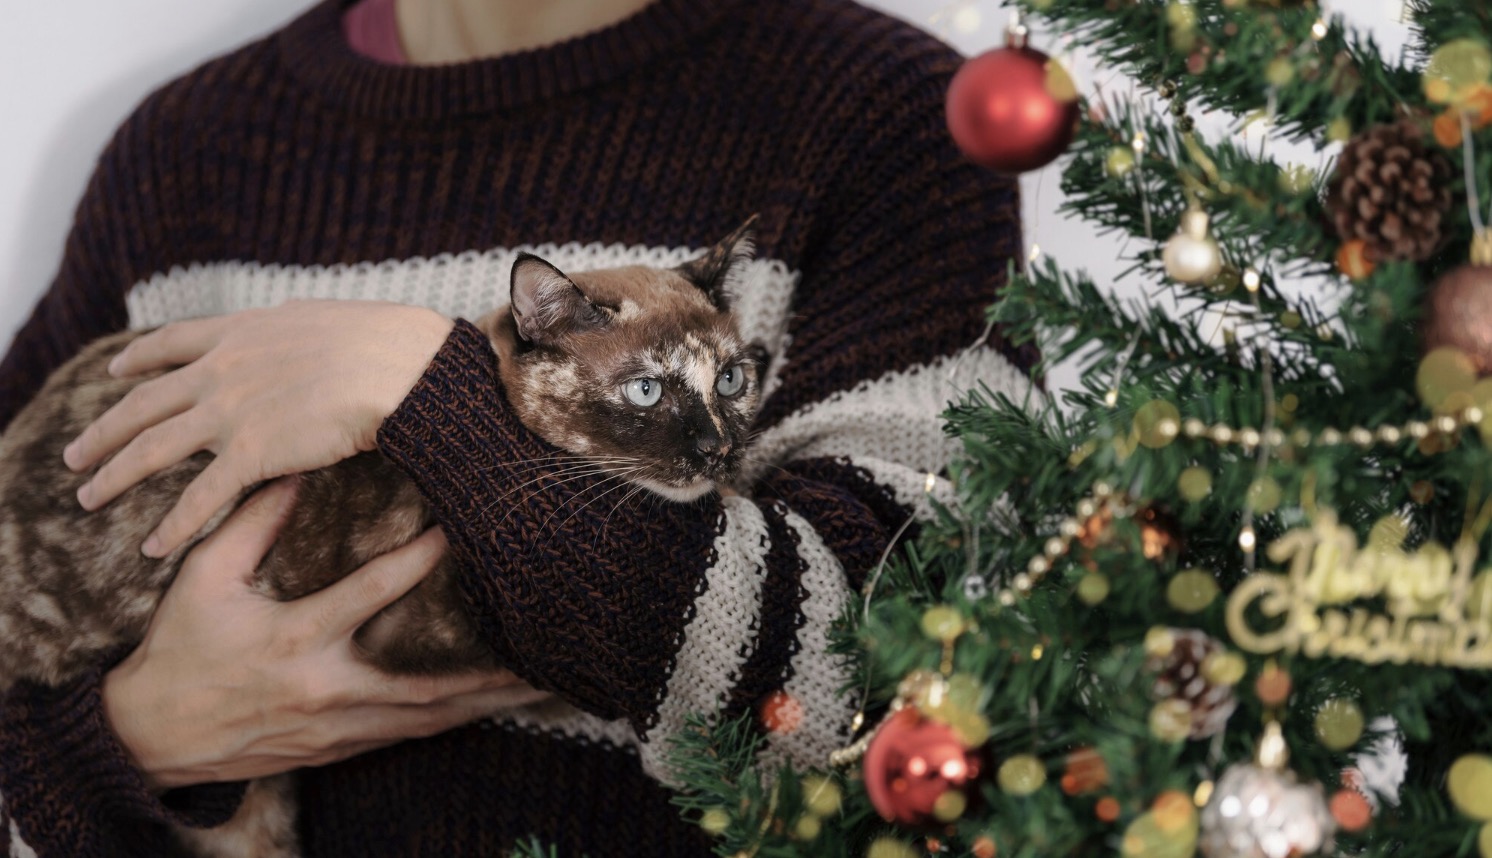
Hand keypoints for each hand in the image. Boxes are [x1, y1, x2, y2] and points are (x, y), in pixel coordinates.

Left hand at [63, 300, 453, 556]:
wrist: (401, 366)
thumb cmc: (385, 340)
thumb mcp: (326, 318)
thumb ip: (297, 328)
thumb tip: (297, 322)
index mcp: (242, 332)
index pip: (172, 344)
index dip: (138, 360)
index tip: (116, 371)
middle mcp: (222, 370)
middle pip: (143, 404)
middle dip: (104, 431)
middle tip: (75, 454)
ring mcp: (230, 412)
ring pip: (152, 450)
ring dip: (114, 476)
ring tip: (87, 498)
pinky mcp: (251, 454)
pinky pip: (199, 498)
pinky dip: (172, 526)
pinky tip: (152, 548)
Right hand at [102, 477, 546, 790]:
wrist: (151, 736)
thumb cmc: (180, 648)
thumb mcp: (205, 579)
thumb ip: (252, 522)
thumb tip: (297, 463)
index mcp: (294, 639)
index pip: (370, 593)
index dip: (418, 559)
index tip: (461, 529)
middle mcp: (324, 690)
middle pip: (422, 685)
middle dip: (482, 674)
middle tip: (539, 654)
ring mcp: (334, 728)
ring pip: (423, 722)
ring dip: (479, 706)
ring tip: (535, 689)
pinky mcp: (336, 749)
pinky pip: (404, 736)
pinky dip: (446, 723)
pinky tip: (486, 710)